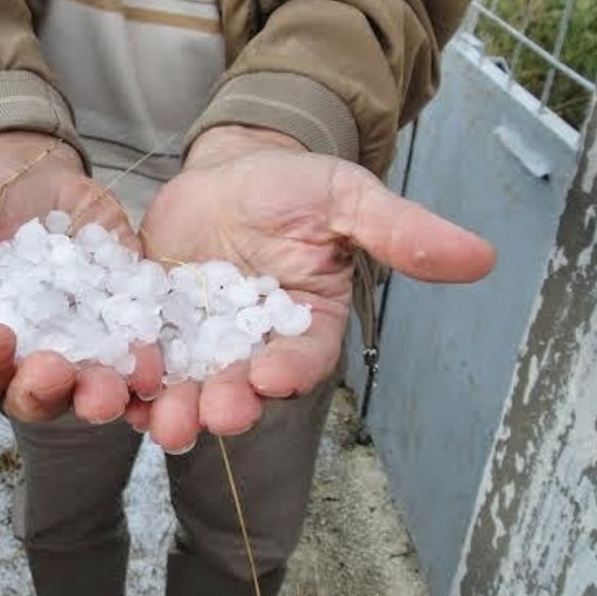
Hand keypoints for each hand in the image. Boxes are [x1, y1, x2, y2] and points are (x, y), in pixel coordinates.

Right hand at [0, 131, 161, 422]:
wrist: (21, 165)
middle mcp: (25, 359)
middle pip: (31, 400)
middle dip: (41, 392)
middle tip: (52, 368)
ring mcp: (78, 342)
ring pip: (87, 388)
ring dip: (98, 394)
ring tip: (109, 388)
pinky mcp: (121, 314)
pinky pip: (136, 346)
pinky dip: (144, 357)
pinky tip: (152, 358)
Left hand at [135, 126, 496, 451]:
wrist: (227, 173)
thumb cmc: (295, 187)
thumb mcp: (347, 199)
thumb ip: (400, 232)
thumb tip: (482, 256)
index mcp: (307, 325)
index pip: (303, 357)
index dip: (290, 369)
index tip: (272, 375)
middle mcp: (255, 347)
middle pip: (242, 387)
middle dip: (225, 405)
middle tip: (206, 418)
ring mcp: (203, 345)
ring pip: (189, 388)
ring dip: (173, 409)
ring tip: (158, 422)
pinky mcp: (157, 332)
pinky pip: (143, 363)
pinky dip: (129, 382)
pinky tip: (113, 392)